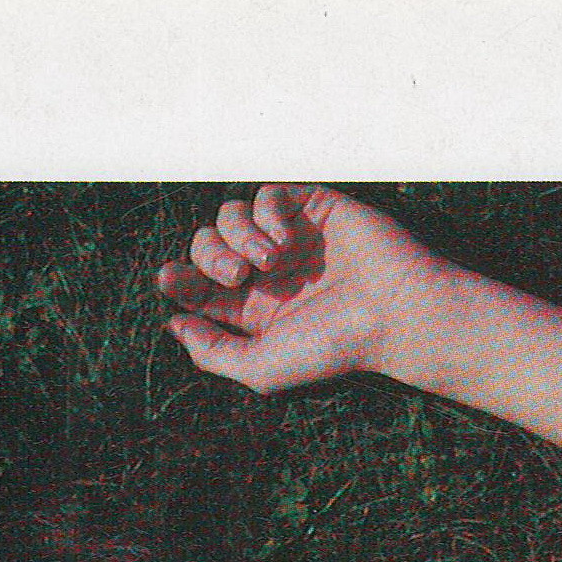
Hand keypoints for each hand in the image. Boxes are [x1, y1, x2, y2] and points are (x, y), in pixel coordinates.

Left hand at [156, 185, 446, 392]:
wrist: (392, 313)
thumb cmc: (334, 347)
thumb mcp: (262, 368)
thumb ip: (213, 353)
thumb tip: (174, 325)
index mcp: (253, 310)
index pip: (199, 286)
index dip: (179, 279)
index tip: (170, 280)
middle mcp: (266, 273)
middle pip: (207, 245)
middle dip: (209, 256)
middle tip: (236, 274)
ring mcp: (288, 238)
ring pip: (230, 215)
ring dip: (238, 235)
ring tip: (270, 260)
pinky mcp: (310, 208)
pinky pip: (268, 194)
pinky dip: (267, 212)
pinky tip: (286, 238)